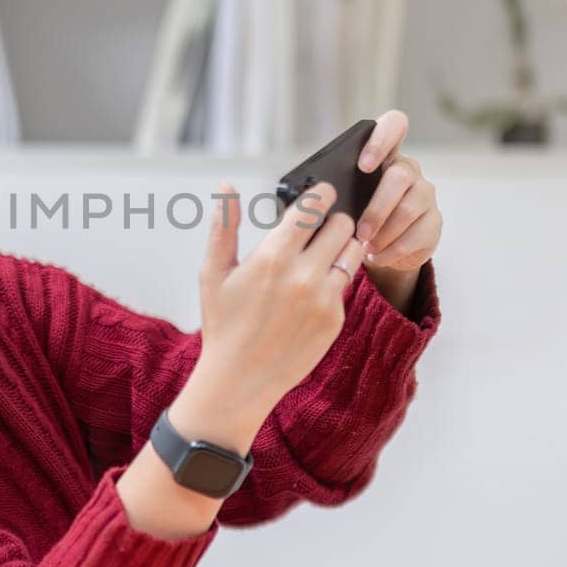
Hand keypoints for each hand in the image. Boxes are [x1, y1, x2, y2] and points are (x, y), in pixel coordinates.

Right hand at [197, 179, 364, 407]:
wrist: (239, 378)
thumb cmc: (223, 324)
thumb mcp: (214, 272)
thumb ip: (224, 226)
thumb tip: (226, 188)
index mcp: (273, 256)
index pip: (313, 208)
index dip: (322, 194)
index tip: (324, 191)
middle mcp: (304, 275)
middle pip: (342, 225)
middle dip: (333, 220)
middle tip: (321, 227)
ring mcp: (324, 298)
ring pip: (353, 252)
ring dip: (342, 246)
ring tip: (324, 252)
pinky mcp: (335, 319)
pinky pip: (345, 285)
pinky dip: (334, 281)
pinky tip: (314, 289)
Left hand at [352, 109, 442, 272]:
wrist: (383, 247)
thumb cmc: (357, 216)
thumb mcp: (345, 199)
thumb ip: (337, 191)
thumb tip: (314, 199)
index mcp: (385, 155)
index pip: (394, 126)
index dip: (381, 140)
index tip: (363, 165)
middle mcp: (409, 170)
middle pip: (400, 176)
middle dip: (377, 207)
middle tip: (359, 231)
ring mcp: (425, 195)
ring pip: (410, 209)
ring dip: (384, 232)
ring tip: (366, 247)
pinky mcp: (434, 222)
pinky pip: (417, 235)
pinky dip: (393, 250)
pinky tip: (378, 256)